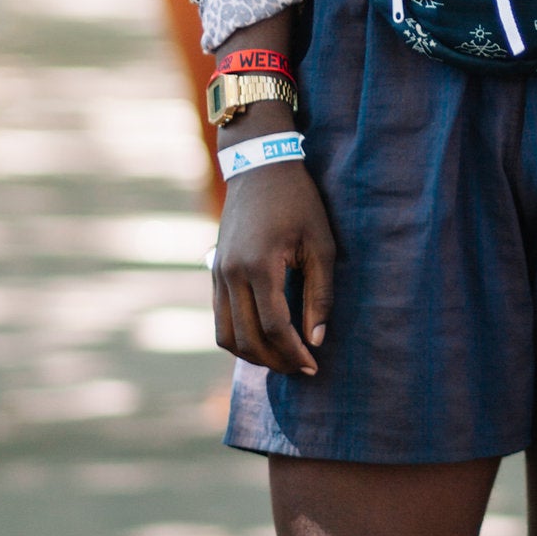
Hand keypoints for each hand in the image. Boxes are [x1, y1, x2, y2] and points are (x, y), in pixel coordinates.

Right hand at [212, 159, 335, 374]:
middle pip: (247, 339)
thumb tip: (316, 339)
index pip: (274, 327)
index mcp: (259, 266)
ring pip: (226, 335)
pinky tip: (264, 339)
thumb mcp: (321, 244)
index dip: (295, 353)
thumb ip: (320, 294)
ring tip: (281, 359)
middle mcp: (231, 274)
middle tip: (301, 368)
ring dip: (253, 355)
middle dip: (275, 361)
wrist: (259, 167)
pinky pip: (220, 318)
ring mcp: (218, 274)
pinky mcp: (215, 272)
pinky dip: (239, 337)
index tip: (314, 366)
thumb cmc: (298, 202)